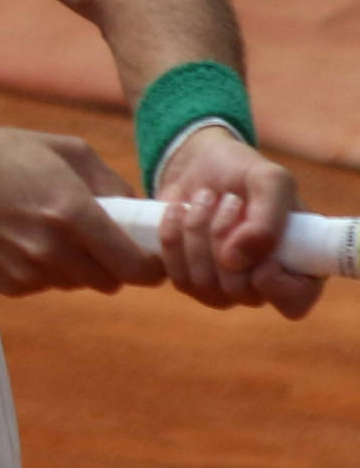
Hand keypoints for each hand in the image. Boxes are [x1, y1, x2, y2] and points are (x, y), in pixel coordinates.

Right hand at [0, 128, 165, 296]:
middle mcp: (52, 250)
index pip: (132, 267)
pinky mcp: (10, 286)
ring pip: (77, 284)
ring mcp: (29, 272)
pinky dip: (48, 269)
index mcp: (72, 213)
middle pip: (109, 282)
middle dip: (114, 264)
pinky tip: (26, 239)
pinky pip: (46, 285)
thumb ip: (110, 183)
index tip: (153, 259)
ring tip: (56, 232)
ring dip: (79, 266)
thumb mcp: (64, 150)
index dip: (151, 268)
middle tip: (106, 240)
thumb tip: (137, 209)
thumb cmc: (0, 156)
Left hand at [154, 127, 322, 319]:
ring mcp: (221, 287)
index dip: (275, 284)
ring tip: (206, 197)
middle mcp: (260, 284)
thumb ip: (268, 219)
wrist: (201, 165)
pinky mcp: (187, 280)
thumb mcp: (270, 180)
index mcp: (297, 264)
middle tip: (230, 199)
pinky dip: (171, 236)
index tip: (261, 251)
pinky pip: (172, 277)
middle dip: (224, 236)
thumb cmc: (245, 173)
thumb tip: (236, 261)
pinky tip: (177, 210)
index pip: (294, 302)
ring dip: (197, 230)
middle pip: (237, 290)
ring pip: (201, 283)